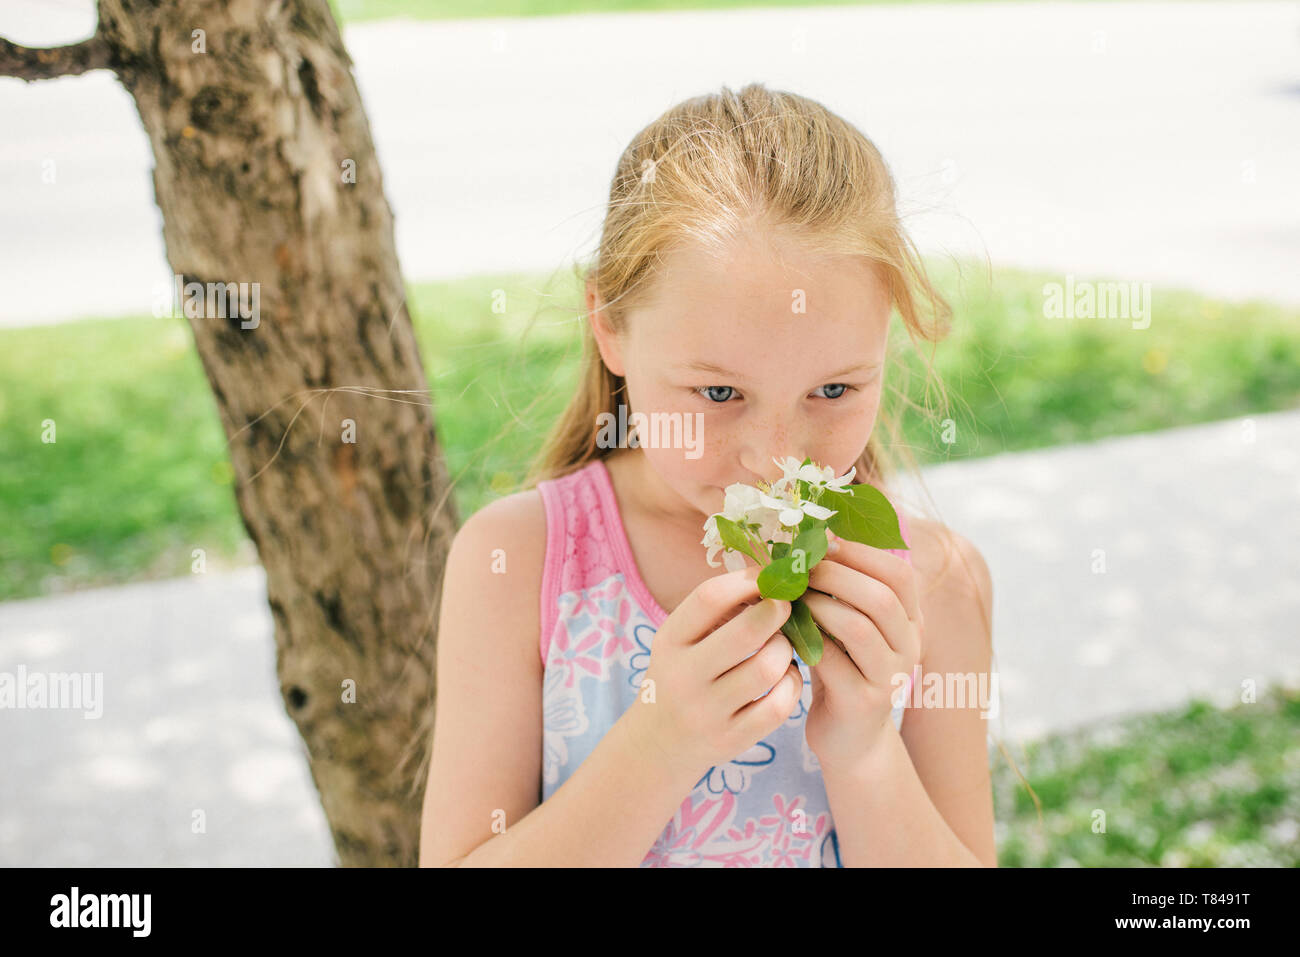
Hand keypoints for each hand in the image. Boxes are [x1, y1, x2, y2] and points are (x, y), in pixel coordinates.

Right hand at [623, 565, 803, 782]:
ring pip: (768, 668)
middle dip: (777, 612)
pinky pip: (779, 705)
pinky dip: (792, 685)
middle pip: (747, 632)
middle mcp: (684, 676)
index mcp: (670, 641)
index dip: (747, 581)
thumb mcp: (680, 640)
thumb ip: (716, 611)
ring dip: (786, 651)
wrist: (656, 743)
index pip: (710, 598)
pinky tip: (785, 678)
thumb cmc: (680, 676)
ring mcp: (707, 712)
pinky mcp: (731, 739)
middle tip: (785, 608)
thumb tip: (771, 575)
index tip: (769, 577)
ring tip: (782, 647)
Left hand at [800, 532, 923, 775]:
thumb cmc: (841, 670)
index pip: (901, 575)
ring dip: (819, 604)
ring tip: (791, 596)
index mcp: (912, 622)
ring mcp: (891, 676)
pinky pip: (834, 661)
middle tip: (799, 567)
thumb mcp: (846, 626)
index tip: (822, 542)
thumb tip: (809, 536)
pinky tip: (785, 631)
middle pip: (881, 597)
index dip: (861, 553)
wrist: (848, 739)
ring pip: (859, 627)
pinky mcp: (865, 702)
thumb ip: (840, 591)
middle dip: (835, 574)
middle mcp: (911, 647)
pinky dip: (806, 640)